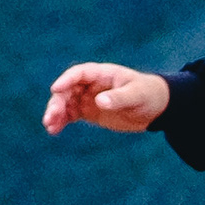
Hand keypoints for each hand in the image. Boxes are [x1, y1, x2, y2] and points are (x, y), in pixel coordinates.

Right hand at [43, 62, 171, 134]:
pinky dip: (62, 121)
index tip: (55, 89)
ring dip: (56, 113)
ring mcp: (88, 98)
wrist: (155, 108)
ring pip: (66, 103)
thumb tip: (99, 101)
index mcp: (102, 74)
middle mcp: (91, 84)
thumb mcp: (136, 96)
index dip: (66, 80)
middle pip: (68, 90)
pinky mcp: (89, 111)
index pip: (80, 73)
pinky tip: (54, 131)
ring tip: (49, 126)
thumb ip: (119, 98)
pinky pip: (71, 115)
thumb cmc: (148, 95)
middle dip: (58, 102)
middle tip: (51, 116)